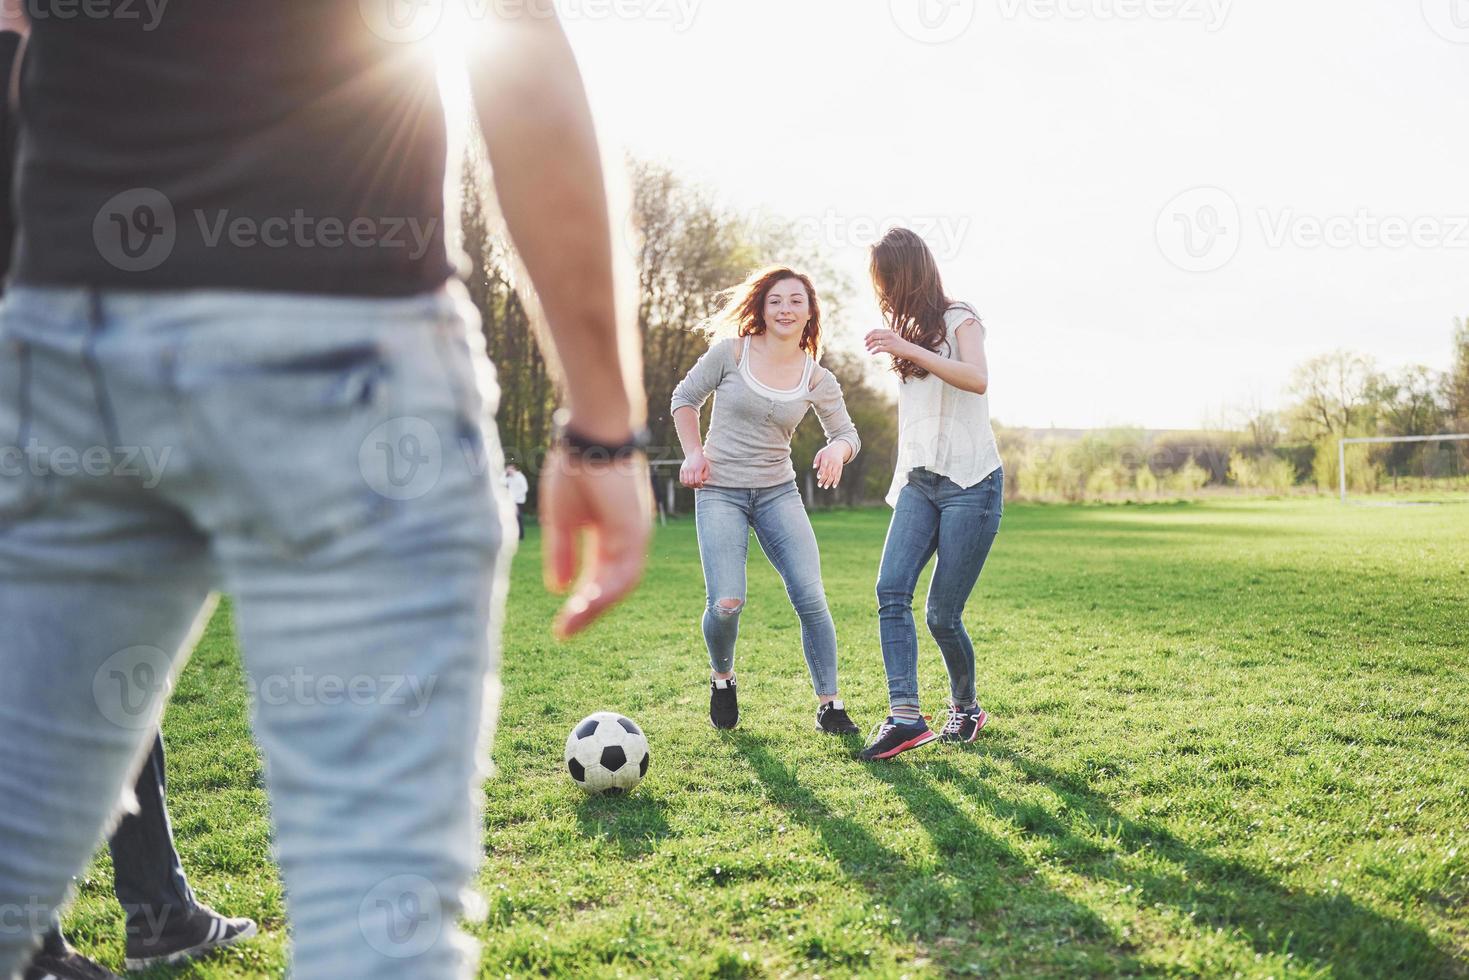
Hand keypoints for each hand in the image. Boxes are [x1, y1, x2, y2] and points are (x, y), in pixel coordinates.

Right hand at [540, 450, 651, 638]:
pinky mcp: (635, 530)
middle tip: (564, 633)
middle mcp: (627, 538)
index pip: (599, 576)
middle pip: (612, 585)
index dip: (581, 600)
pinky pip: (624, 570)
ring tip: (570, 625)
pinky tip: (584, 605)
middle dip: (588, 611)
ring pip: (620, 583)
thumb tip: (558, 588)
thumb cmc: (575, 468)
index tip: (562, 622)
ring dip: (595, 607)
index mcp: (610, 534)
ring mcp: (635, 535)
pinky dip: (605, 590)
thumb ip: (562, 553)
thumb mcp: (561, 519)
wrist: (590, 436)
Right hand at [679, 450, 710, 488]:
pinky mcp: (682, 469)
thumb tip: (702, 481)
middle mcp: (690, 469)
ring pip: (686, 482)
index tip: (701, 485)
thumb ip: (706, 475)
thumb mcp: (707, 466)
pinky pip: (681, 480)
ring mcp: (685, 469)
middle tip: (697, 486)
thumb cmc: (702, 461)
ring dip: (690, 486)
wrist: (693, 453)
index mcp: (697, 468)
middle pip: (691, 482)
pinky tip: (688, 483)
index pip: (697, 480)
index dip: (699, 485)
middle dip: (695, 486)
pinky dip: (684, 484)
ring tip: (693, 485)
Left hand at [812, 443, 846, 489]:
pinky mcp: (840, 467)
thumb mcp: (820, 453)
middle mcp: (832, 462)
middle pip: (828, 472)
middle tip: (819, 485)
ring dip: (829, 481)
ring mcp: (837, 465)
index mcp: (826, 458)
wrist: (838, 448)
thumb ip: (816, 460)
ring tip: (825, 487)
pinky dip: (837, 481)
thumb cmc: (826, 452)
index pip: (824, 466)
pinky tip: (834, 486)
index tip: (818, 477)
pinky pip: (839, 475)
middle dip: (824, 479)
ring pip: (833, 475)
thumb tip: (814, 467)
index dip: (821, 472)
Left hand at [864, 328, 920, 361]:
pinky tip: (872, 353)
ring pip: (875, 343)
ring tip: (868, 349)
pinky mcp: (890, 348)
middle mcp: (888, 335)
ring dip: (870, 346)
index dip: (868, 334)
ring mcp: (889, 341)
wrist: (909, 350)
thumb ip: (885, 337)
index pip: (875, 331)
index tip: (864, 339)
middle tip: (865, 345)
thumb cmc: (900, 345)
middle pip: (873, 336)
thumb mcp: (892, 338)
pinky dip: (874, 351)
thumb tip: (875, 339)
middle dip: (868, 341)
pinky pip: (879, 349)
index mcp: (888, 331)